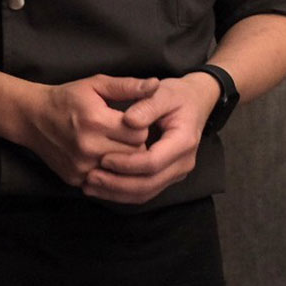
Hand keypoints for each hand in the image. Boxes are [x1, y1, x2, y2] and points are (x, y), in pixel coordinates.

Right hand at [21, 74, 159, 187]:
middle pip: (133, 155)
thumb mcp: (96, 85)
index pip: (139, 133)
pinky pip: (104, 180)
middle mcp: (89, 147)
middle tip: (125, 135)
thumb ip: (127, 86)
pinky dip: (107, 171)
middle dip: (135, 145)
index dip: (140, 127)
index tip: (132, 121)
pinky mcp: (75, 179)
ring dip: (123, 160)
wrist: (33, 117)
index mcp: (96, 121)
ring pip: (121, 171)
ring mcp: (81, 166)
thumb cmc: (67, 98)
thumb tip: (155, 84)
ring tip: (115, 145)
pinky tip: (101, 157)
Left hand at [81, 73, 220, 204]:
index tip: (104, 157)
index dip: (127, 163)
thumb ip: (146, 105)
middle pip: (149, 183)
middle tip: (91, 176)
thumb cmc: (177, 96)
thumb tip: (128, 121)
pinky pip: (144, 191)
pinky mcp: (166, 177)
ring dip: (117, 192)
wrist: (194, 103)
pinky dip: (122, 192)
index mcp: (183, 141)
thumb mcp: (163, 93)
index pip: (153, 161)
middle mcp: (183, 162)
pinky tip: (101, 187)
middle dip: (118, 183)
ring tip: (91, 184)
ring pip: (145, 192)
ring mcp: (176, 172)